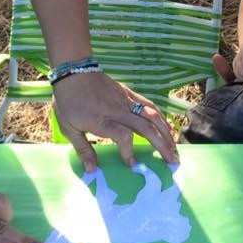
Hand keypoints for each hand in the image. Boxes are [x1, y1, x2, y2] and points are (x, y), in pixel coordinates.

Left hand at [52, 72, 177, 170]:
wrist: (74, 71)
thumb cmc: (68, 102)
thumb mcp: (68, 128)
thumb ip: (83, 149)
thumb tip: (92, 170)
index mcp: (100, 120)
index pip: (122, 136)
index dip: (129, 151)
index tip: (131, 163)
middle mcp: (117, 110)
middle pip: (145, 127)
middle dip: (161, 145)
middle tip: (173, 161)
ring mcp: (125, 100)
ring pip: (152, 115)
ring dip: (166, 132)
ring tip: (174, 147)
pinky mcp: (129, 94)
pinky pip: (149, 105)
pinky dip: (160, 116)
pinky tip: (166, 127)